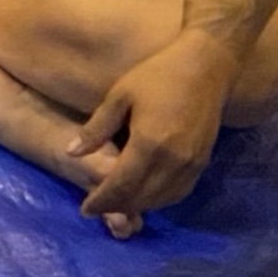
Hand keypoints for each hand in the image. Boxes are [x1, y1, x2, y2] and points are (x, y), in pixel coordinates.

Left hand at [69, 32, 240, 230]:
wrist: (207, 67)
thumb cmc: (157, 75)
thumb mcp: (119, 96)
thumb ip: (96, 128)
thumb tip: (70, 152)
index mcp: (148, 143)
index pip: (121, 185)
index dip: (102, 200)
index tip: (84, 210)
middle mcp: (173, 160)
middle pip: (142, 198)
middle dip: (117, 206)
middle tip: (95, 208)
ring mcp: (192, 164)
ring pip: (162, 199)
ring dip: (138, 205)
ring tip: (116, 203)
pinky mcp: (203, 162)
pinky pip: (180, 192)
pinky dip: (160, 199)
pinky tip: (145, 195)